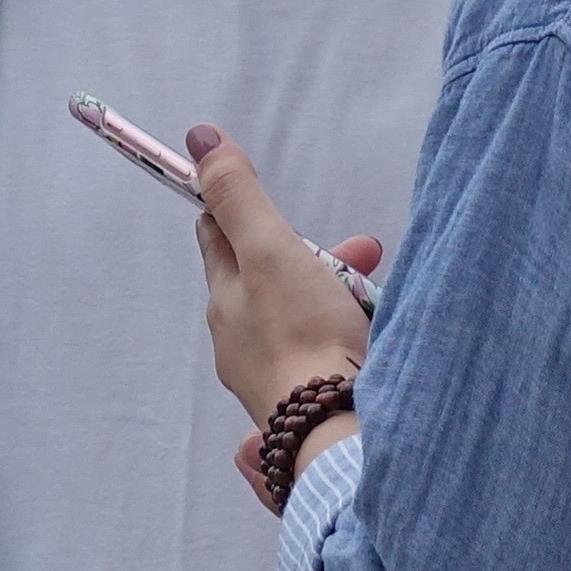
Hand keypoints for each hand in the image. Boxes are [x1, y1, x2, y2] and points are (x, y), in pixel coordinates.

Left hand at [189, 126, 374, 428]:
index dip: (241, 208)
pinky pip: (318, 352)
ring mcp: (270, 373)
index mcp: (224, 298)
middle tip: (359, 252)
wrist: (334, 431)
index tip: (270, 198)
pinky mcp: (303, 399)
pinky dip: (340, 335)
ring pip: (296, 315)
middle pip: (268, 277)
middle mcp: (238, 338)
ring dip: (333, 296)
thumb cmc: (303, 340)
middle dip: (310, 256)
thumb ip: (239, 196)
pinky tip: (368, 341)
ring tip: (371, 300)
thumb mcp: (270, 250)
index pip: (219, 236)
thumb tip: (199, 139)